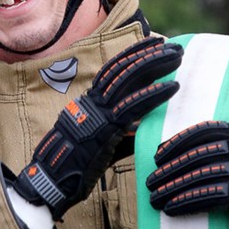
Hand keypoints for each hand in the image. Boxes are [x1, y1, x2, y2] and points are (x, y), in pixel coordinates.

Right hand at [13, 36, 182, 220]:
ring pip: (128, 79)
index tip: (154, 45)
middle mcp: (91, 101)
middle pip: (122, 68)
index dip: (134, 54)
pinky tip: (172, 87)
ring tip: (177, 57)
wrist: (51, 182)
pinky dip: (154, 94)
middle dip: (149, 54)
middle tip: (174, 47)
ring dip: (155, 65)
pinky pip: (132, 106)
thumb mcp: (100, 145)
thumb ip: (123, 134)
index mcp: (89, 102)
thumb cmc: (74, 168)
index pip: (113, 70)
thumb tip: (145, 129)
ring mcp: (96, 112)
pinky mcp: (104, 127)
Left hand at [145, 121, 228, 228]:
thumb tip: (184, 156)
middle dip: (171, 168)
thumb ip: (227, 151)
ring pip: (201, 175)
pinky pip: (209, 196)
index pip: (206, 131)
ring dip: (174, 188)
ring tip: (155, 197)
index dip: (179, 142)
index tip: (158, 154)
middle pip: (200, 155)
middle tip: (151, 180)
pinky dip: (187, 202)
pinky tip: (171, 208)